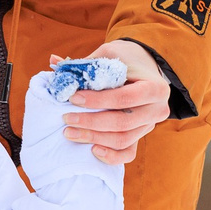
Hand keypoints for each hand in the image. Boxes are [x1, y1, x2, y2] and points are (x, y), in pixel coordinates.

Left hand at [60, 40, 169, 164]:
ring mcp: (150, 125)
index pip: (124, 98)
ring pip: (122, 140)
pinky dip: (111, 156)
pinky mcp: (141, 135)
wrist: (145, 68)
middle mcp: (157, 110)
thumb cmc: (126, 59)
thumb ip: (86, 62)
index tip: (73, 98)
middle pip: (122, 123)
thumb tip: (53, 61)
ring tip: (69, 133)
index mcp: (155, 87)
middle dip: (91, 122)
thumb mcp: (109, 54)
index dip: (97, 101)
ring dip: (94, 138)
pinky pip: (128, 153)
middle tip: (66, 119)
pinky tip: (92, 150)